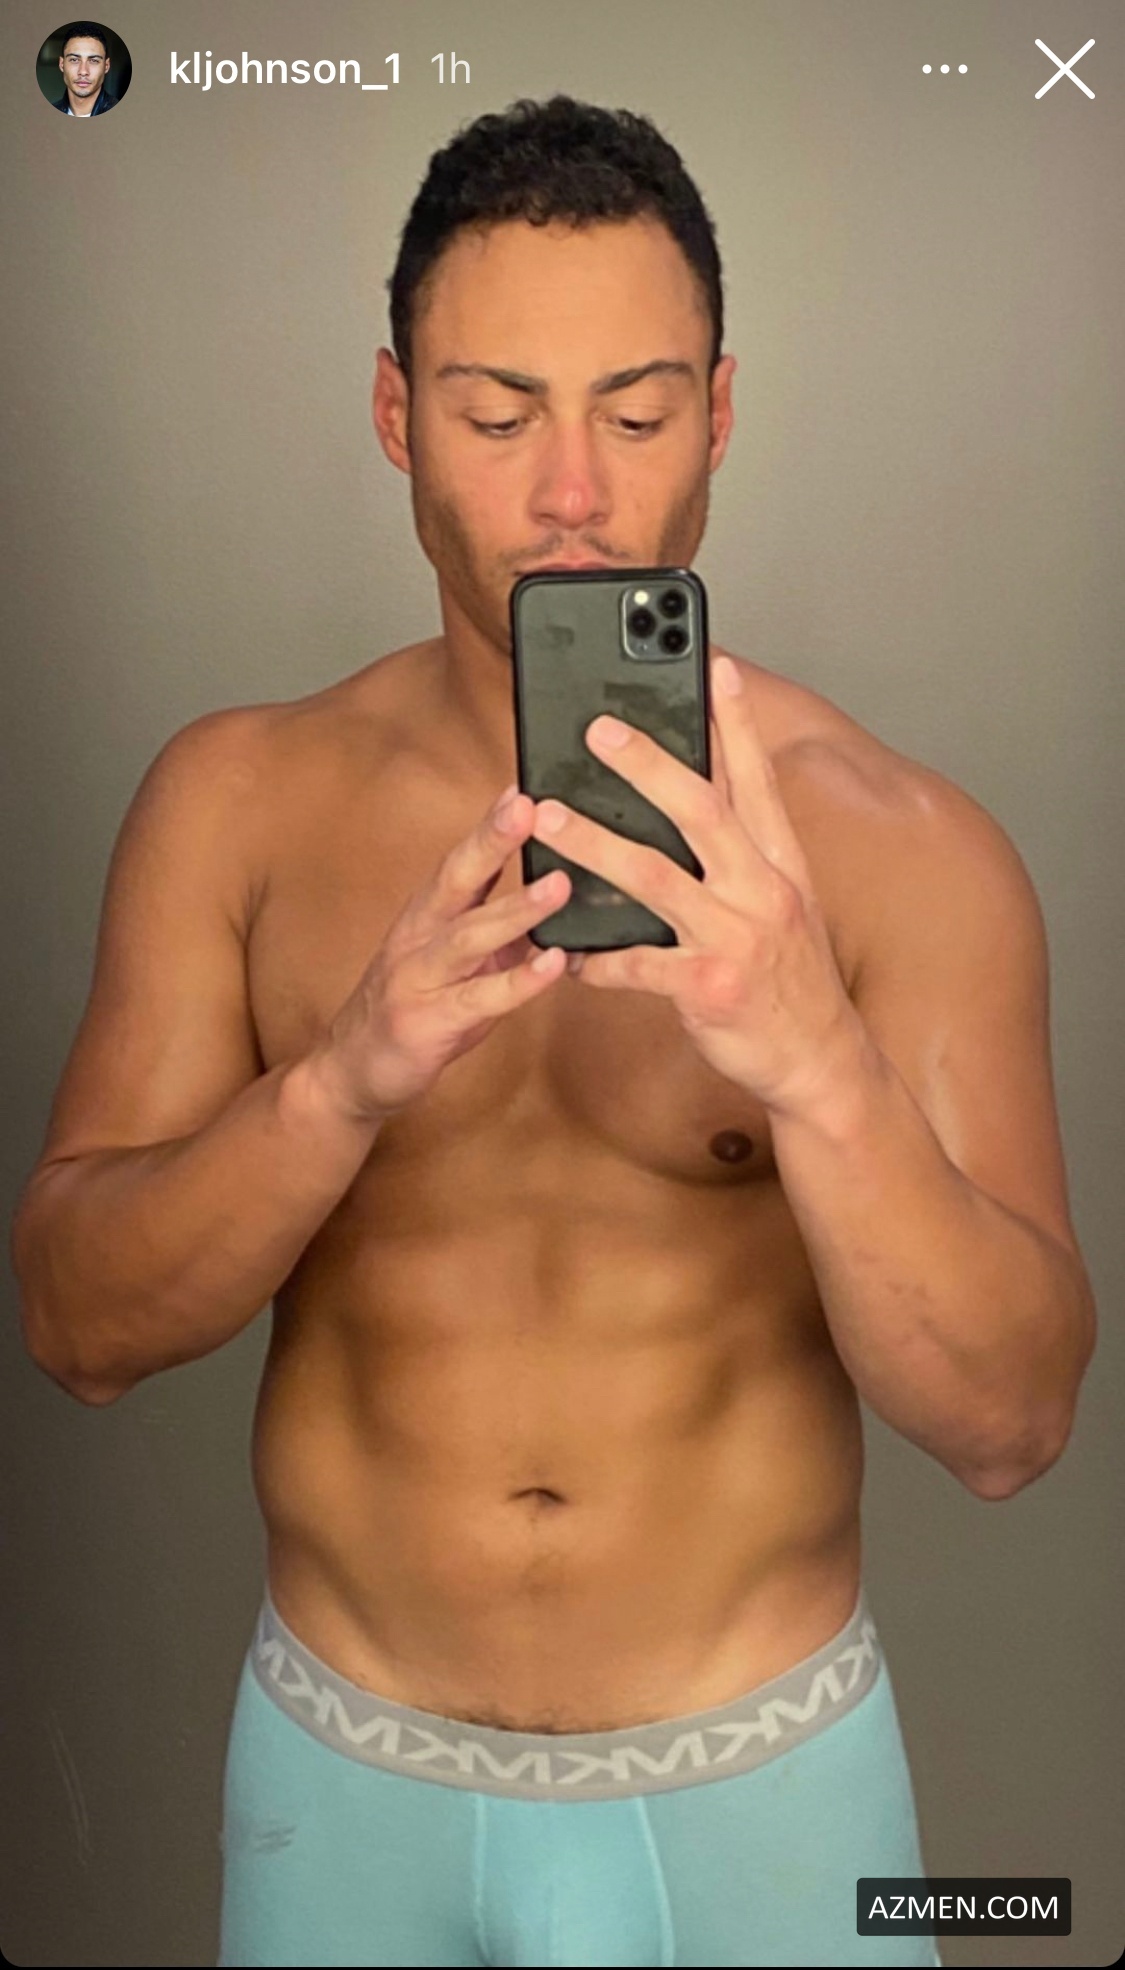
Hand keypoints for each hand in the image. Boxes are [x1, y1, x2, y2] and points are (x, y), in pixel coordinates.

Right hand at [308, 786, 569, 1120]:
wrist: (352, 1073)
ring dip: (516, 908)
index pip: (462, 862)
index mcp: (429, 916)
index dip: (491, 825)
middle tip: (532, 806)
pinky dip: (519, 981)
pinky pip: (480, 998)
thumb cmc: (417, 1011)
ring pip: (469, 935)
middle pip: (457, 880)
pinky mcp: (427, 1022)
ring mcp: (418, 978)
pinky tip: (554, 964)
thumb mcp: (459, 961)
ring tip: (561, 883)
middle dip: (493, 840)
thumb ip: (500, 928)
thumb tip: (556, 889)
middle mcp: (419, 937)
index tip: (524, 787)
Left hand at [529, 653, 869, 1120]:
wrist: (821, 1063)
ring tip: (547, 816)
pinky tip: (564, 954)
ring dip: (594, 842)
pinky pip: (637, 965)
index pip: (757, 779)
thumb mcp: (786, 907)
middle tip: (598, 728)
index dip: (737, 722)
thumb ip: (746, 857)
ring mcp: (736, 938)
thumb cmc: (792, 983)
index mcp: (781, 864)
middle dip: (647, 762)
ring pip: (654, 876)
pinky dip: (596, 958)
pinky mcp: (709, 987)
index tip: (716, 666)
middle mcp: (762, 890)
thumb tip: (701, 803)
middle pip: (701, 809)